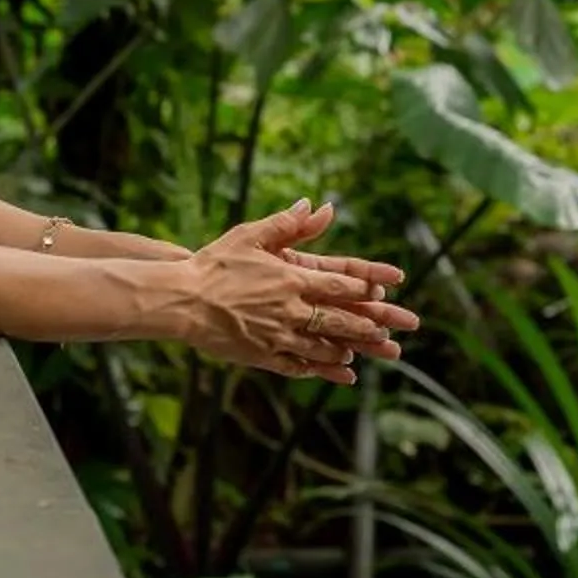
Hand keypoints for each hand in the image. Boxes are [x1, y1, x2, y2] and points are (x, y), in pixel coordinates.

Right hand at [181, 198, 419, 384]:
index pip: (340, 283)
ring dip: (349, 348)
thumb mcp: (250, 235)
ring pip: (323, 345)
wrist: (181, 300)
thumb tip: (318, 205)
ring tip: (369, 352)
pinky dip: (320, 369)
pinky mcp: (262, 355)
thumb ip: (288, 223)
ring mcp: (278, 336)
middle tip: (396, 330)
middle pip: (340, 319)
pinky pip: (298, 365)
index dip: (367, 285)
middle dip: (372, 325)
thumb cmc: (214, 264)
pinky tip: (336, 371)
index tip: (389, 289)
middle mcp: (291, 309)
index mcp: (291, 278)